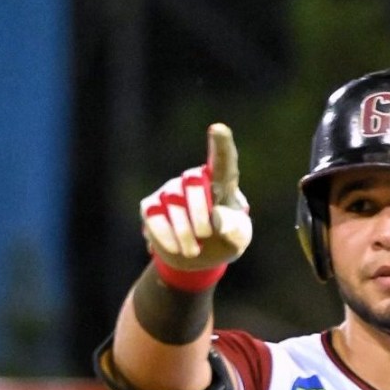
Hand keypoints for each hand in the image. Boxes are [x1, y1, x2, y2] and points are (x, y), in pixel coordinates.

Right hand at [140, 124, 251, 286]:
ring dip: (183, 230)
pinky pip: (153, 214)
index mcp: (221, 183)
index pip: (223, 160)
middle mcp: (194, 180)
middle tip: (204, 236)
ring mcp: (171, 191)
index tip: (218, 129)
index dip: (220, 145)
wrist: (197, 260)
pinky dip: (164, 234)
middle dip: (198, 212)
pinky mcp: (151, 207)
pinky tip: (174, 249)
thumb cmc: (223, 241)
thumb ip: (236, 231)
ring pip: (172, 200)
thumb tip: (219, 218)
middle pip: (193, 182)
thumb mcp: (237, 240)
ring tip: (192, 252)